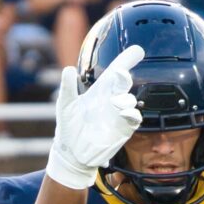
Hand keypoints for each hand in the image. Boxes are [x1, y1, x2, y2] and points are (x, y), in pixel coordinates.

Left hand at [46, 42, 143, 189]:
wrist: (73, 153)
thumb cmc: (69, 126)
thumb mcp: (65, 105)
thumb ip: (67, 88)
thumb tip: (67, 69)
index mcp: (99, 90)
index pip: (114, 72)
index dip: (126, 60)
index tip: (137, 50)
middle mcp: (112, 99)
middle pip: (124, 82)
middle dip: (124, 76)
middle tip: (120, 73)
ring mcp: (119, 114)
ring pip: (129, 100)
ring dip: (123, 99)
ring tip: (113, 102)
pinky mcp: (124, 129)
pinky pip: (134, 118)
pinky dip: (132, 114)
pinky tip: (124, 113)